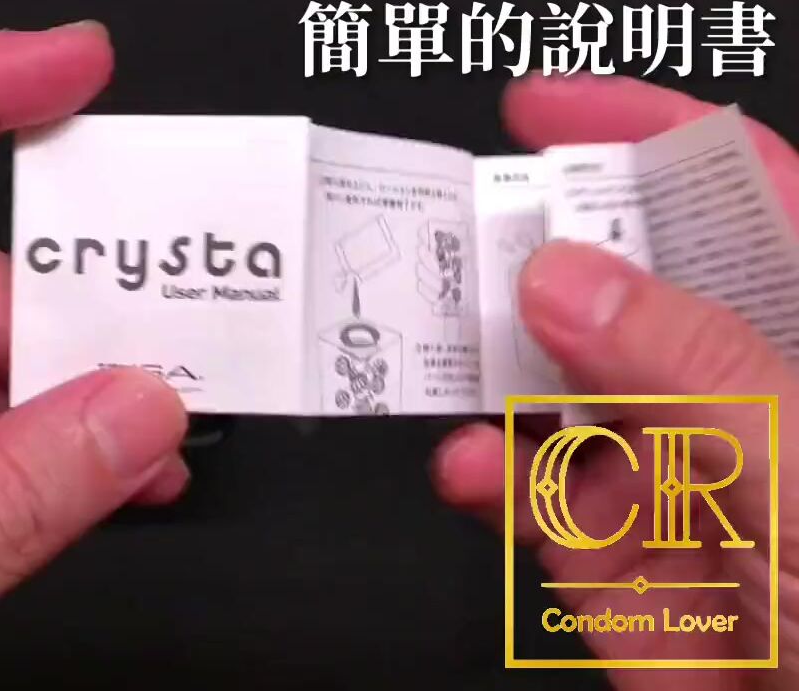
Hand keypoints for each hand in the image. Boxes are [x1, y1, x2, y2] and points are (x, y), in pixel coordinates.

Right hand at [433, 76, 797, 689]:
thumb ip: (700, 372)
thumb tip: (574, 282)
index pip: (740, 197)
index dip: (646, 135)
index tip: (544, 112)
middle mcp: (740, 397)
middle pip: (625, 284)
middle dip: (538, 254)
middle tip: (462, 240)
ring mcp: (671, 472)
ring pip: (558, 386)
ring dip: (491, 366)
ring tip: (441, 349)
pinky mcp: (612, 551)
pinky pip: (528, 492)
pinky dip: (487, 473)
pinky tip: (474, 463)